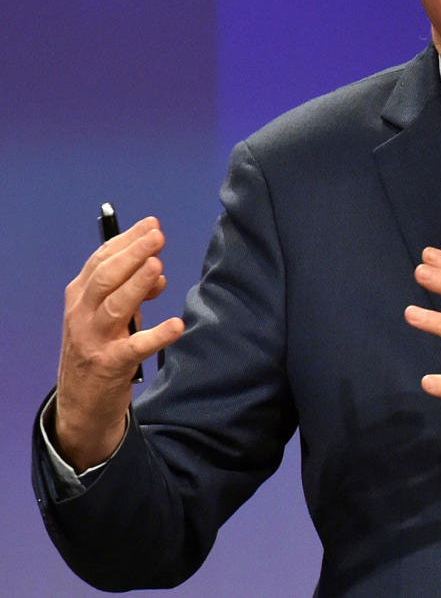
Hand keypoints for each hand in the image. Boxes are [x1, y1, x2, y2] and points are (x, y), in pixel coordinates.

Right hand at [54, 217, 184, 470]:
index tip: (151, 224)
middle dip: (131, 254)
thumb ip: (131, 289)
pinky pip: (134, 347)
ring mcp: (93, 340)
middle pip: (105, 278)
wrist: (81, 400)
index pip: (101, 261)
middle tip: (158, 236)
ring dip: (136, 284)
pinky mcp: (110, 365)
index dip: (126, 241)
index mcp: (79, 296)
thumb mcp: (110, 314)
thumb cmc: (100, 346)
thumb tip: (157, 269)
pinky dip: (156, 335)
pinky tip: (176, 325)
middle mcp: (81, 315)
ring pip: (114, 306)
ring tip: (157, 266)